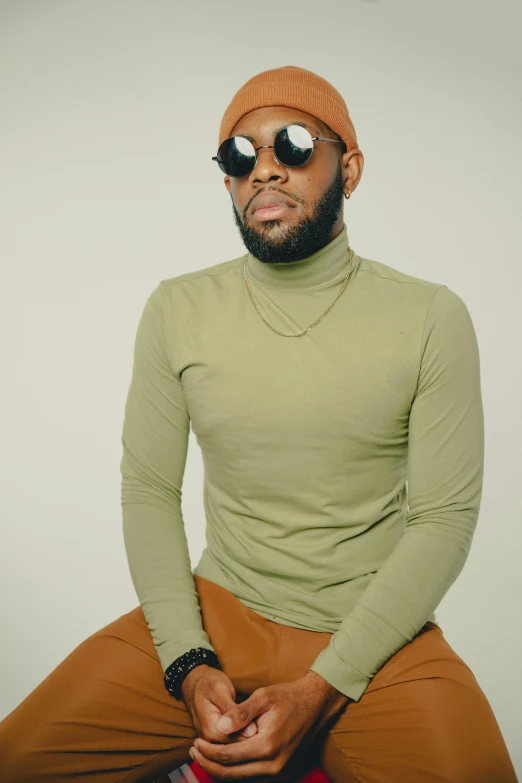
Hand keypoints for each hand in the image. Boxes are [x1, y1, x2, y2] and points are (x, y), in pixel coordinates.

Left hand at [188, 670, 352, 779]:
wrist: (315, 704)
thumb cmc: (288, 697)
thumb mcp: (263, 697)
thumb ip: (239, 713)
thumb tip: (218, 727)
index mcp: (267, 745)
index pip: (227, 757)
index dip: (208, 752)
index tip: (195, 742)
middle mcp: (274, 765)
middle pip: (231, 774)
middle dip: (209, 764)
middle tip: (194, 751)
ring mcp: (280, 772)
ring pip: (241, 780)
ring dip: (220, 770)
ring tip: (204, 756)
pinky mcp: (282, 773)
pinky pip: (252, 779)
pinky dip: (235, 772)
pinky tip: (224, 760)